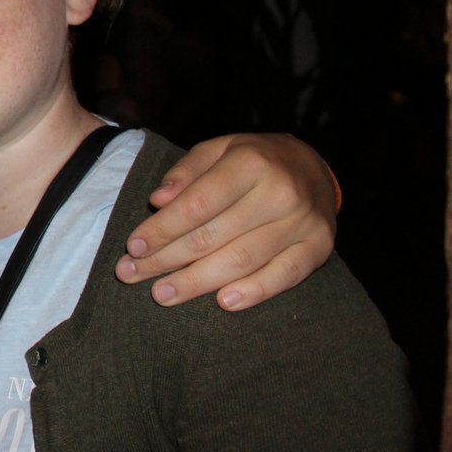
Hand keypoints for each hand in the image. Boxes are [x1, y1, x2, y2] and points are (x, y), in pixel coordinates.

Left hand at [115, 133, 336, 310]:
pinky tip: (222, 302)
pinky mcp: (318, 247)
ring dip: (198, 282)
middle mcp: (280, 192)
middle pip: (213, 236)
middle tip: (132, 275)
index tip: (133, 248)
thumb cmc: (254, 159)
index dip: (162, 229)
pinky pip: (283, 276)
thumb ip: (186, 171)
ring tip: (163, 294)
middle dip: (168, 260)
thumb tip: (158, 201)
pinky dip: (253, 292)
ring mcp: (303, 223)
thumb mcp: (219, 149)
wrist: (314, 167)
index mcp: (250, 163)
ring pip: (242, 260)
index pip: (197, 204)